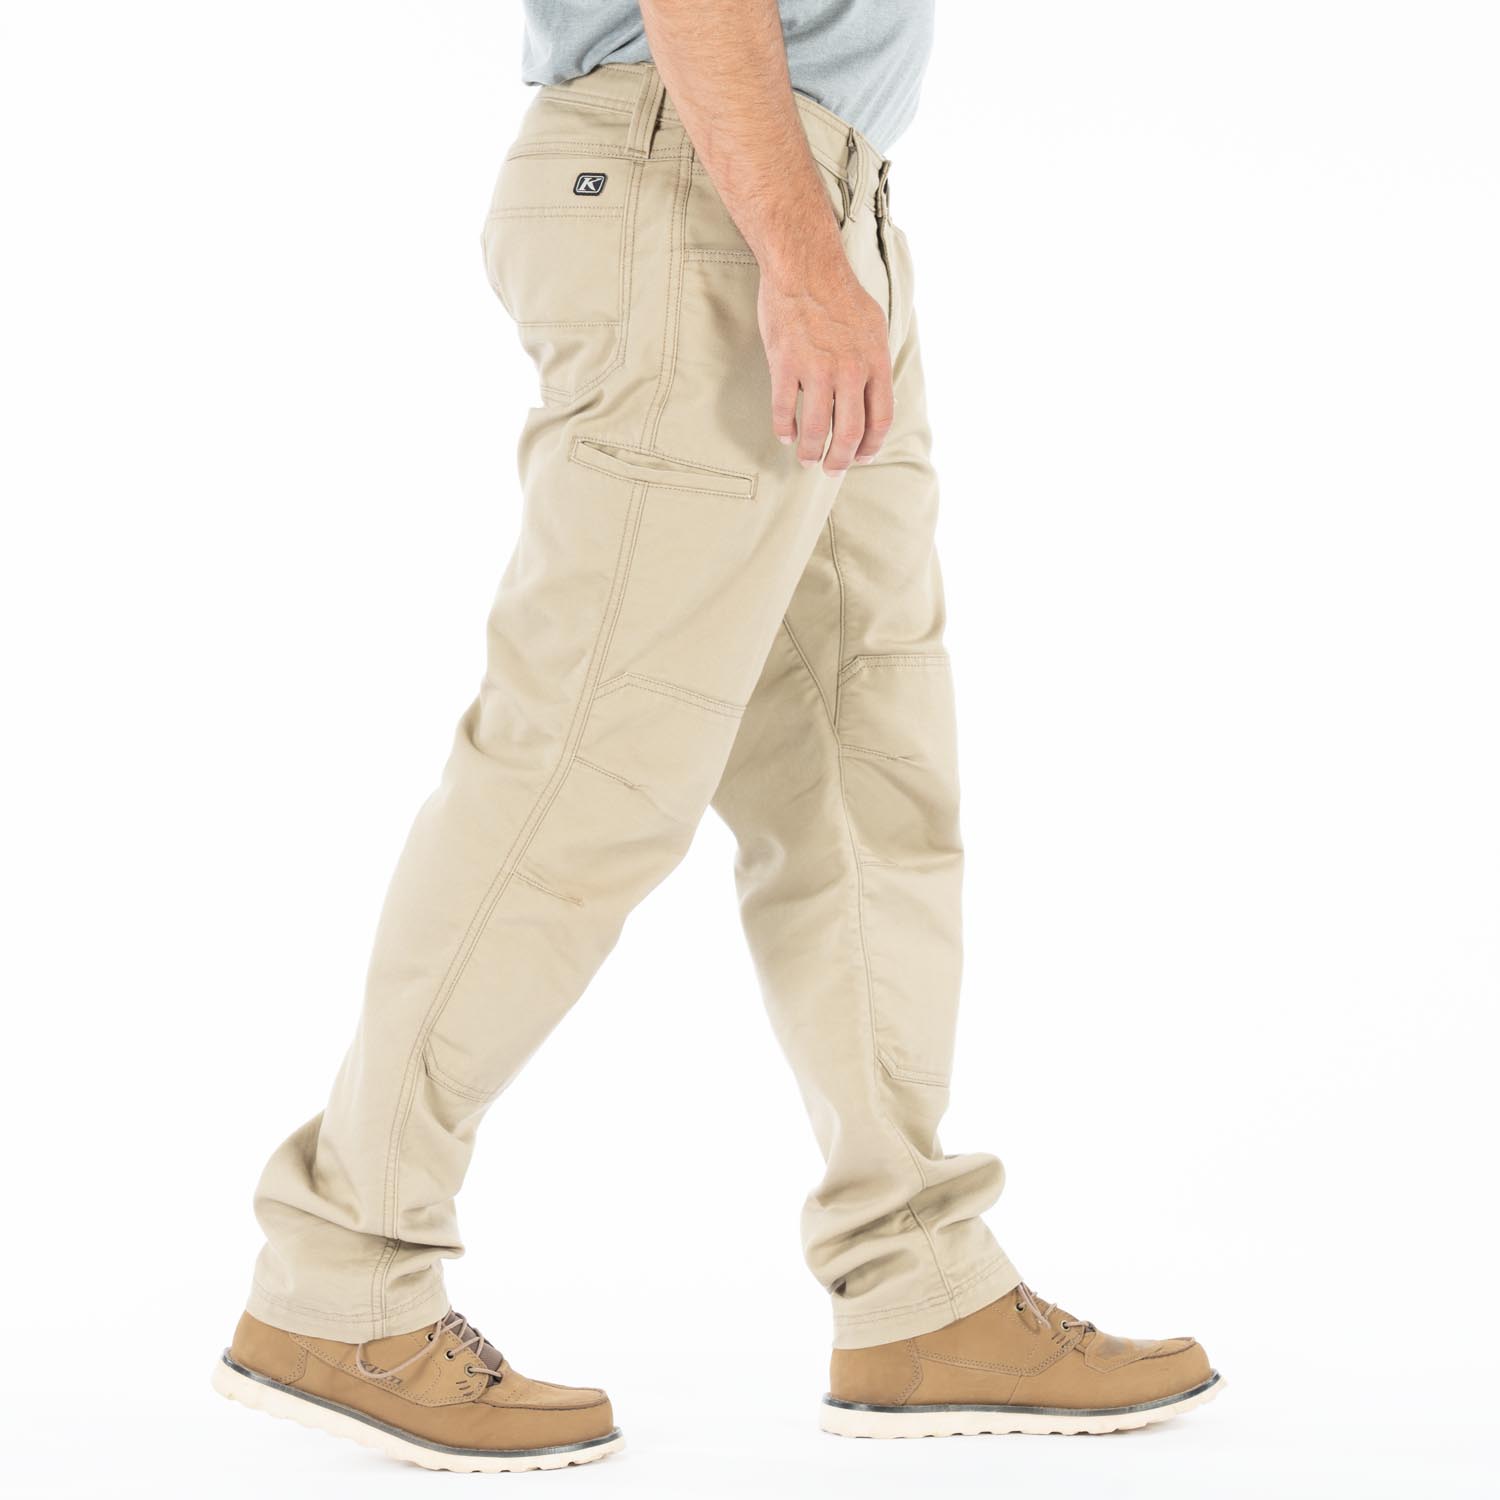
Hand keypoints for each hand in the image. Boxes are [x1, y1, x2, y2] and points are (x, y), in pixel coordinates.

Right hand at [758, 255, 893, 473]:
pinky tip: (785, 435)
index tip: (862, 457)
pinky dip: (785, 429)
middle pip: (849, 433)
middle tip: (832, 470)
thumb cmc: (839, 293)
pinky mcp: (786, 365)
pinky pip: (785, 410)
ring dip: (811, 452)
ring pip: (817, 429)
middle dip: (840, 460)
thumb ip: (874, 362)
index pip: (880, 420)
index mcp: (875, 363)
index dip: (871, 446)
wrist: (805, 266)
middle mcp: (851, 371)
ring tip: (806, 459)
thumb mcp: (874, 326)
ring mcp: (817, 370)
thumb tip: (874, 392)